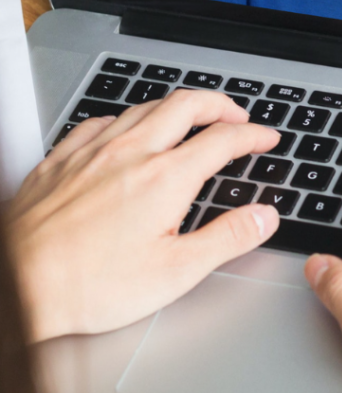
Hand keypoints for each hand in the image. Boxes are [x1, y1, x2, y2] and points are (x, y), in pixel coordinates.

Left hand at [7, 90, 281, 341]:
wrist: (15, 288)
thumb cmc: (87, 286)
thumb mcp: (174, 273)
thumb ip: (227, 238)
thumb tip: (263, 217)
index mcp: (165, 178)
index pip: (224, 139)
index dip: (253, 135)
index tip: (265, 139)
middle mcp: (131, 153)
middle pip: (187, 104)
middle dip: (220, 104)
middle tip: (236, 115)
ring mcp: (92, 151)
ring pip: (145, 106)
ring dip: (177, 105)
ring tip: (191, 116)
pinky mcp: (60, 160)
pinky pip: (100, 120)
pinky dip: (127, 118)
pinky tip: (126, 130)